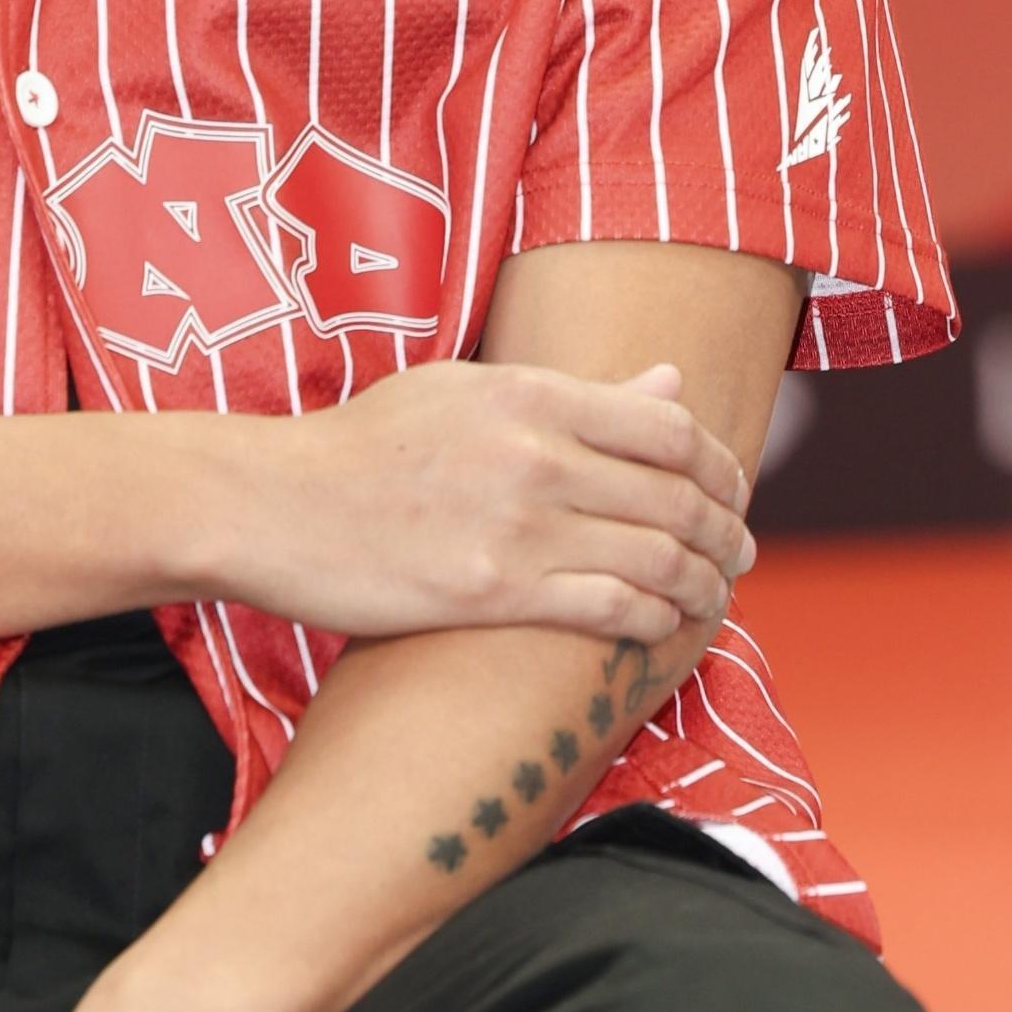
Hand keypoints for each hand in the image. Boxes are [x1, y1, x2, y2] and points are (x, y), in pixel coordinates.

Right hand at [233, 356, 751, 641]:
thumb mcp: (466, 390)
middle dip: (726, 532)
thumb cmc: (363, 445)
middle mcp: (536, 454)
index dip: (719, 464)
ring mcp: (516, 525)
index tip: (732, 489)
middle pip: (676, 496)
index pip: (668, 428)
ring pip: (656, 557)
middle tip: (741, 554)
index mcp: (531, 393)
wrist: (271, 502)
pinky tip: (661, 627)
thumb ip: (572, 393)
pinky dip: (653, 620)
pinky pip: (608, 607)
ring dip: (703, 584)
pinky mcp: (492, 592)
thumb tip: (667, 385)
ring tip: (715, 599)